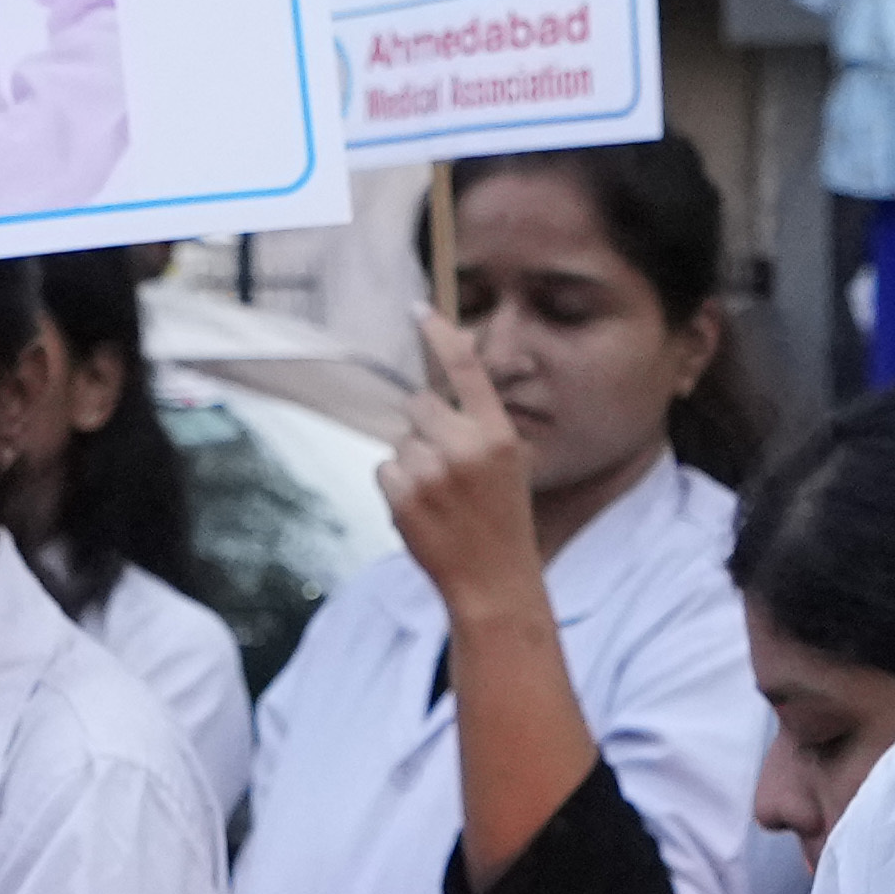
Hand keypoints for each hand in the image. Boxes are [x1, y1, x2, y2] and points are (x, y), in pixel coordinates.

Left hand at [374, 308, 541, 621]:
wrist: (494, 583)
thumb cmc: (502, 522)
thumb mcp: (509, 466)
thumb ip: (479, 427)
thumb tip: (439, 391)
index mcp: (498, 435)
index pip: (465, 370)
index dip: (440, 335)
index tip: (419, 310)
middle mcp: (466, 447)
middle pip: (419, 405)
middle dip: (423, 427)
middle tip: (443, 462)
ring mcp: (432, 472)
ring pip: (400, 441)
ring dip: (410, 462)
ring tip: (438, 496)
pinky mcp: (404, 496)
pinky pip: (385, 470)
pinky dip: (397, 487)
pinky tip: (422, 510)